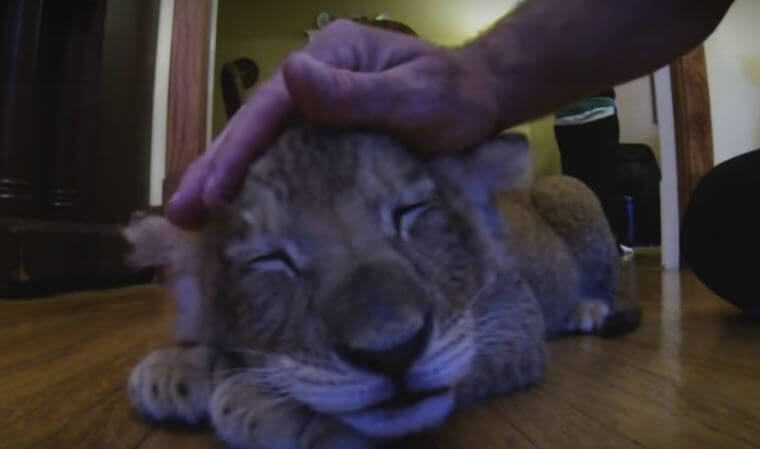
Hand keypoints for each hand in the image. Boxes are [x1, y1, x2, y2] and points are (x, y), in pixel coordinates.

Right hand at [166, 19, 504, 227]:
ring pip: (263, 144)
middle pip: (255, 124)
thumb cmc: (454, 96)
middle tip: (179, 214)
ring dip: (226, 179)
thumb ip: (358, 92)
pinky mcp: (328, 135)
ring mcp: (319, 107)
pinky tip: (237, 211)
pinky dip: (258, 184)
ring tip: (190, 219)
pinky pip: (286, 159)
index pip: (272, 105)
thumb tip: (290, 75)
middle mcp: (314, 79)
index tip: (211, 191)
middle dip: (214, 169)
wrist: (481, 100)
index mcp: (329, 58)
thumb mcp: (414, 94)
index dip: (238, 149)